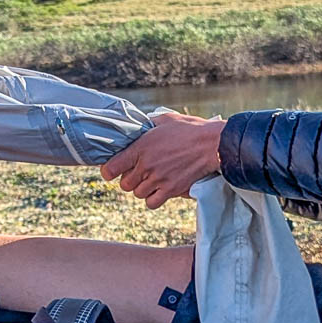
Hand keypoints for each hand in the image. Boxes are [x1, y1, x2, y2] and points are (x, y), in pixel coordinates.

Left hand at [100, 112, 224, 208]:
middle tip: (138, 173)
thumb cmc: (190, 129)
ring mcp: (158, 179)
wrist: (212, 144)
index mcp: (140, 147)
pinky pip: (151, 203)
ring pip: (137, 193)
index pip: (111, 168)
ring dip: (142, 188)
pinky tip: (158, 190)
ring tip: (150, 180)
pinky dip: (152, 199)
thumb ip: (148, 124)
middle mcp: (146, 166)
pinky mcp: (171, 190)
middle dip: (129, 179)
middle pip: (124, 184)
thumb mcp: (165, 119)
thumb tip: (140, 125)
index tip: (113, 170)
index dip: (109, 171)